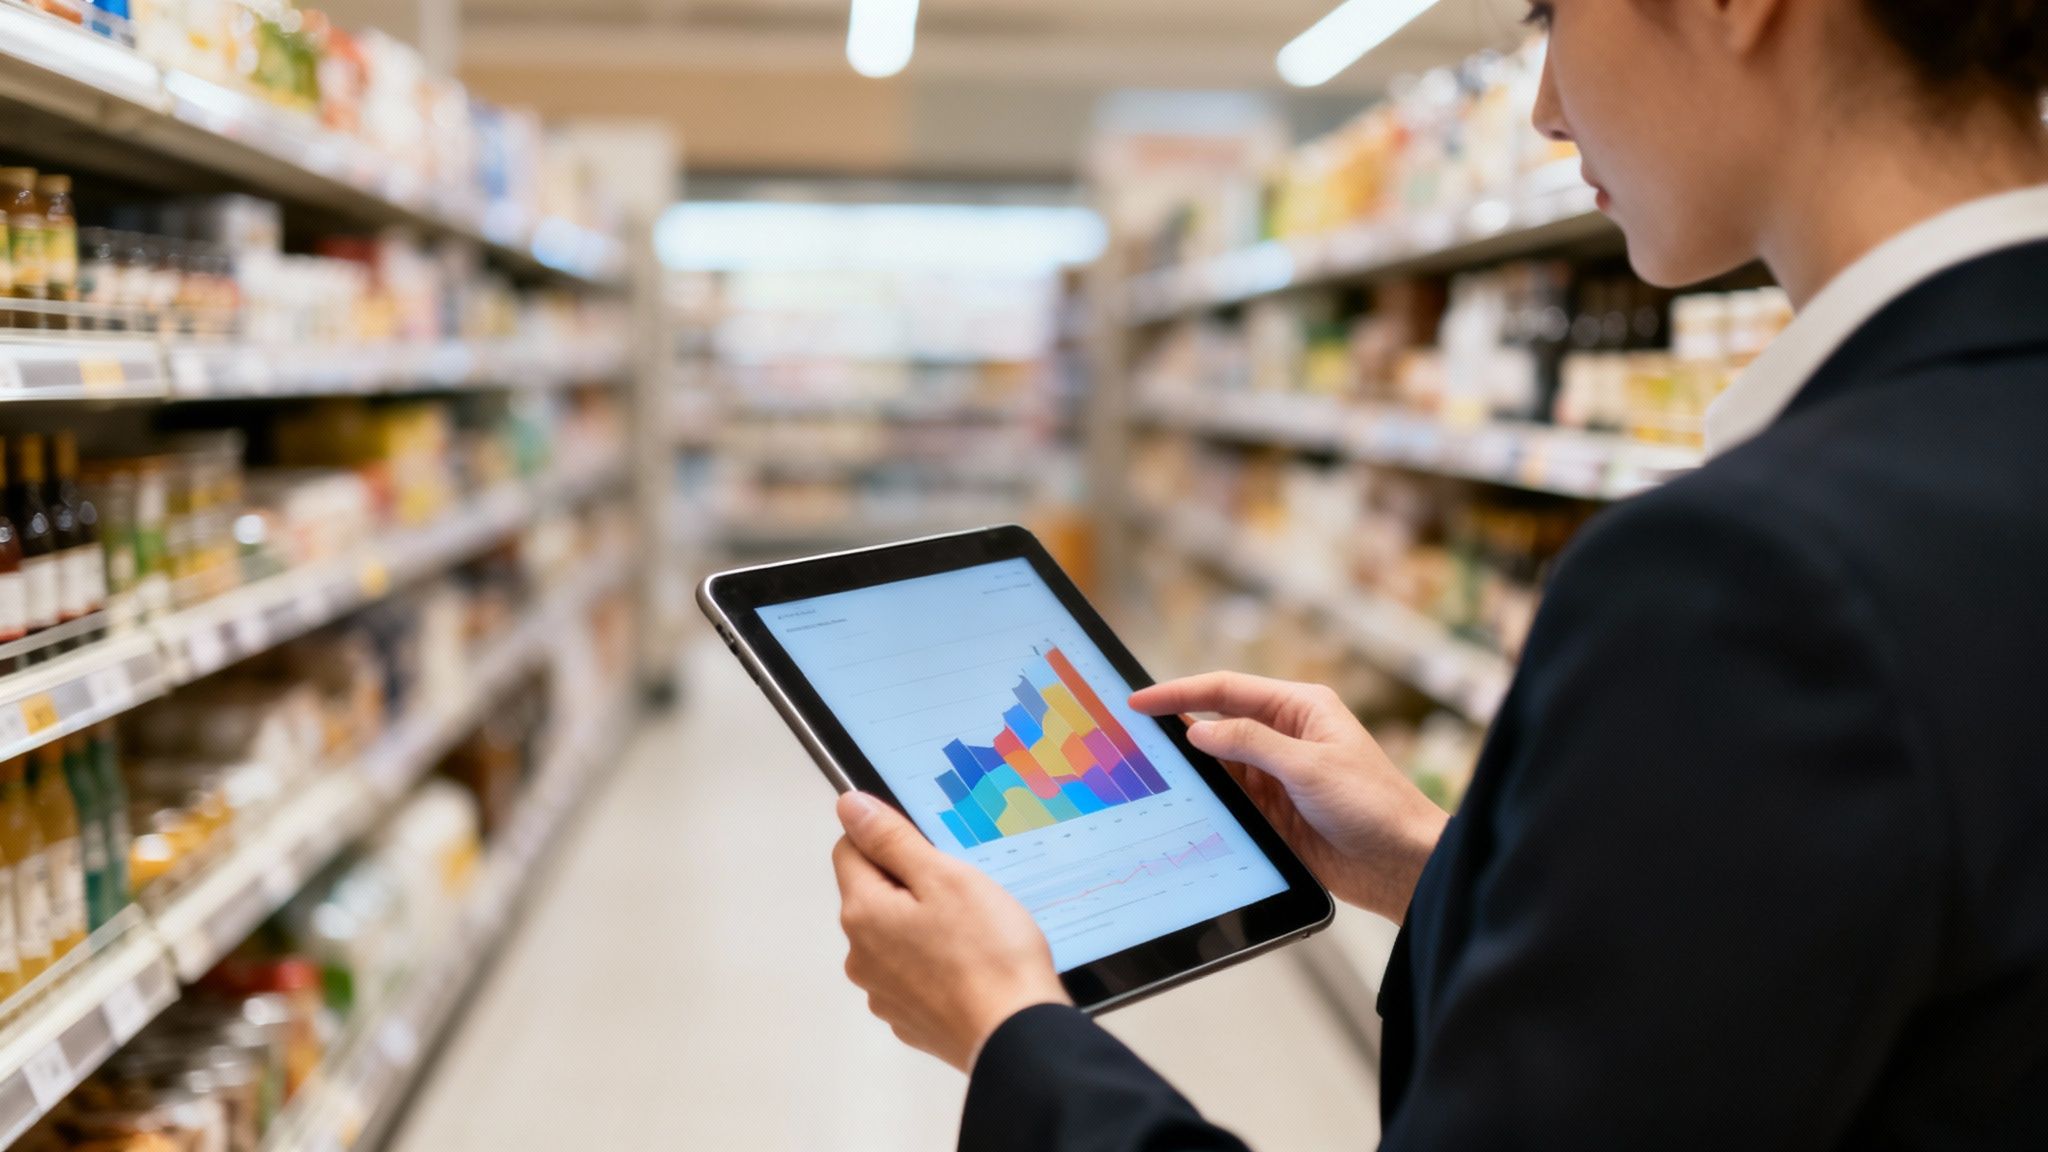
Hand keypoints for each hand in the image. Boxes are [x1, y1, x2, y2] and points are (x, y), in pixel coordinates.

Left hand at [832, 792, 1070, 1070]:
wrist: (1017, 1035)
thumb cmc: (988, 954)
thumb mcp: (944, 876)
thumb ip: (891, 839)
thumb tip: (849, 807)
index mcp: (863, 913)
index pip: (849, 851)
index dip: (889, 841)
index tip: (929, 851)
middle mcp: (861, 955)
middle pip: (874, 896)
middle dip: (911, 886)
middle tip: (963, 893)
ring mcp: (883, 992)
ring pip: (895, 937)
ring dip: (924, 927)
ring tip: (974, 934)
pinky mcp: (910, 1019)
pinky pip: (915, 974)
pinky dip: (936, 965)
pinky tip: (972, 966)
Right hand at [1130, 672, 1447, 922]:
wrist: (1400, 864)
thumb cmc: (1374, 804)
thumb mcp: (1309, 766)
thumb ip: (1251, 743)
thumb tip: (1198, 731)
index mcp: (1300, 708)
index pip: (1228, 690)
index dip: (1181, 693)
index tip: (1141, 700)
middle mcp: (1285, 736)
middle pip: (1218, 722)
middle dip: (1177, 725)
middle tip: (1130, 731)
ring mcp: (1276, 775)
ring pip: (1218, 762)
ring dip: (1188, 765)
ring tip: (1143, 766)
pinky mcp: (1272, 811)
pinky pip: (1228, 798)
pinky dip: (1204, 797)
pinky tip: (1178, 799)